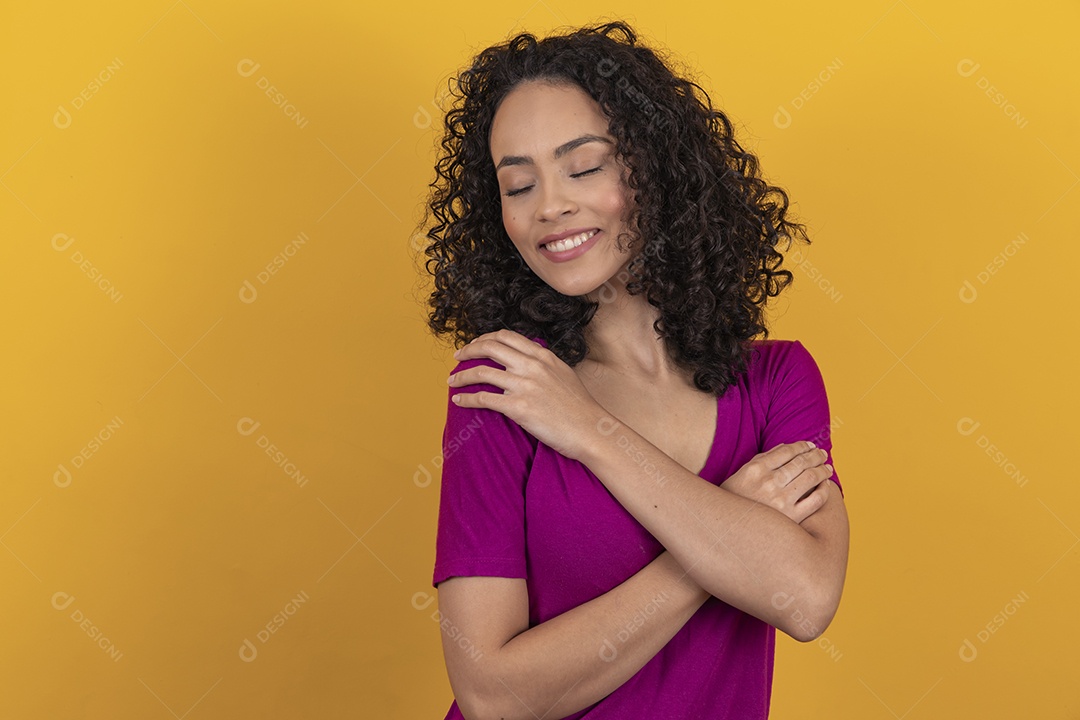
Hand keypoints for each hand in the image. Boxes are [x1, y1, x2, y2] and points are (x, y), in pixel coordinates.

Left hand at [447, 329, 603, 461]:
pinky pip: (483, 399)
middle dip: (468, 350)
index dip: (484, 338)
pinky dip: (466, 399)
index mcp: (542, 355)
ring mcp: (524, 386)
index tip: (474, 345)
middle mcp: (532, 366)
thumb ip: (543, 363)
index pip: (505, 336)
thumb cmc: (579, 407)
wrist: (590, 430)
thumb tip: (527, 358)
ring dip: (461, 376)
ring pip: (481, 372)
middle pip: (489, 348)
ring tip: (452, 381)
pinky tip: (458, 401)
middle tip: (457, 358)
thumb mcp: (564, 373)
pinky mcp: (519, 408)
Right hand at [721, 441, 832, 523]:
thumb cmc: (735, 501)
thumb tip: (785, 446)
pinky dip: (824, 490)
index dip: (802, 446)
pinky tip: (825, 486)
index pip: (786, 451)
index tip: (810, 445)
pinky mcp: (792, 517)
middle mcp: (769, 482)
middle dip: (815, 456)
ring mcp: (781, 500)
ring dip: (822, 470)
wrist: (729, 531)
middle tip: (822, 454)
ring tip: (827, 468)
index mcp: (755, 469)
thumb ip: (761, 459)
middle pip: (801, 462)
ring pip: (811, 477)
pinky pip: (815, 500)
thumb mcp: (741, 475)